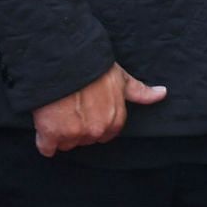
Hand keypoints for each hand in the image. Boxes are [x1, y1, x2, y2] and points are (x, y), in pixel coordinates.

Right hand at [32, 64, 168, 156]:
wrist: (63, 58)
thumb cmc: (92, 65)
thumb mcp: (120, 77)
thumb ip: (139, 92)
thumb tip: (162, 93)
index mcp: (114, 121)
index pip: (104, 135)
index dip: (92, 122)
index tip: (84, 109)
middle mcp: (97, 131)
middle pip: (84, 140)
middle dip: (76, 128)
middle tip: (68, 107)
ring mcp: (74, 134)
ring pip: (65, 144)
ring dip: (59, 132)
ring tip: (55, 110)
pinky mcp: (52, 134)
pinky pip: (46, 148)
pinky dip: (43, 140)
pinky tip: (43, 125)